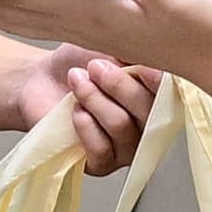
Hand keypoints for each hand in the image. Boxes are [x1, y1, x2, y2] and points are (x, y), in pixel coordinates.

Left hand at [17, 46, 160, 175]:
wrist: (40, 80)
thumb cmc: (78, 63)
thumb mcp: (107, 47)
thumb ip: (132, 54)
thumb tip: (149, 55)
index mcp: (156, 95)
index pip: (170, 93)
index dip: (156, 80)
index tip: (136, 64)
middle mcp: (148, 124)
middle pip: (147, 110)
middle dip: (118, 85)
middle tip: (94, 67)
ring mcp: (126, 147)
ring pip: (121, 125)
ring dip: (94, 98)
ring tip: (77, 81)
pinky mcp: (101, 164)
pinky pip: (101, 149)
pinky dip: (85, 124)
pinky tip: (74, 109)